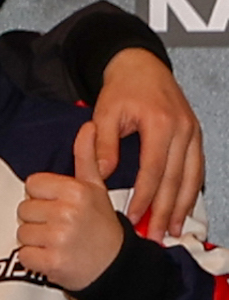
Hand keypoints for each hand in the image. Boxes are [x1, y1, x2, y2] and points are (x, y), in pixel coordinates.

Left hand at [17, 123, 125, 290]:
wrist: (117, 268)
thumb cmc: (103, 228)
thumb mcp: (97, 190)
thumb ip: (87, 158)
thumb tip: (87, 125)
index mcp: (76, 191)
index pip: (33, 185)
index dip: (43, 197)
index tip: (60, 207)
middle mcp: (67, 212)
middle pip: (24, 209)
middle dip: (38, 220)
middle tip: (61, 228)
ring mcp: (59, 238)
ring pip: (21, 233)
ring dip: (36, 241)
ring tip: (59, 242)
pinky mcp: (51, 262)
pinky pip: (24, 255)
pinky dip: (35, 260)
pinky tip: (54, 257)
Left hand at [93, 48, 202, 239]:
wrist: (140, 65)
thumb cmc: (121, 88)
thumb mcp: (105, 113)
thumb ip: (104, 145)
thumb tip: (102, 175)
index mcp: (160, 124)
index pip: (153, 170)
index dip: (144, 197)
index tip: (134, 217)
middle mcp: (182, 129)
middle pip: (176, 178)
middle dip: (166, 209)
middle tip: (157, 233)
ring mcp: (193, 131)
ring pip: (192, 175)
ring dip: (183, 204)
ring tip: (174, 228)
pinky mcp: (195, 134)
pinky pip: (197, 167)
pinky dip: (192, 189)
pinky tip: (185, 206)